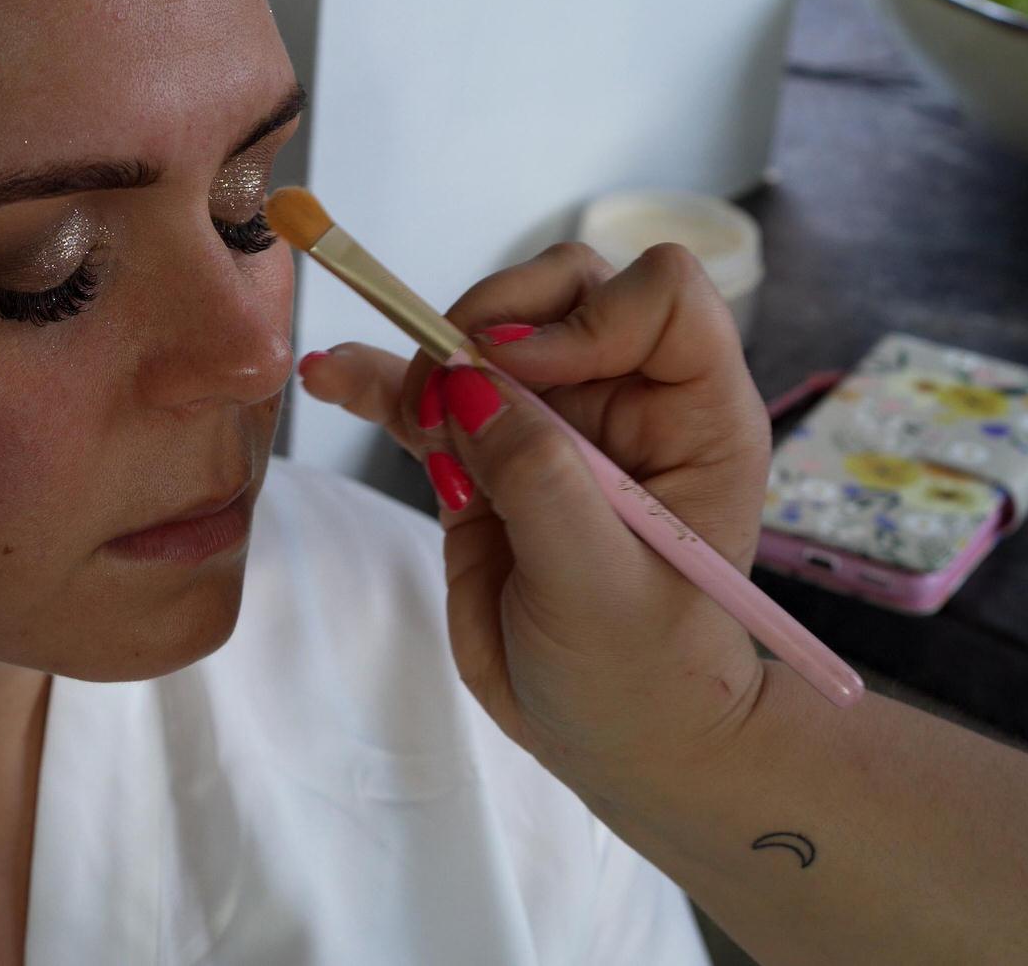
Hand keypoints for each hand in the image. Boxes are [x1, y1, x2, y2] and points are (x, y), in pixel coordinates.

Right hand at [299, 242, 771, 786]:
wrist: (608, 736)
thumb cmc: (642, 674)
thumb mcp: (599, 585)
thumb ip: (539, 480)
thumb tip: (471, 384)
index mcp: (694, 416)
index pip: (659, 296)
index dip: (585, 318)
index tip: (524, 377)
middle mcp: (628, 400)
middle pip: (560, 291)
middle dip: (491, 325)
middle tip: (450, 402)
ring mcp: (551, 424)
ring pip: (482, 333)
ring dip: (426, 356)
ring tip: (403, 415)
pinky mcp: (484, 456)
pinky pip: (427, 397)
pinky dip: (378, 382)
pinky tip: (333, 377)